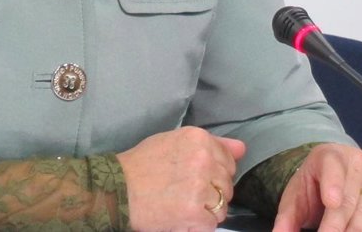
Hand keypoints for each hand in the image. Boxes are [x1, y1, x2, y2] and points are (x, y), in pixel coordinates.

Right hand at [118, 127, 246, 230]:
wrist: (118, 189)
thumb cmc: (143, 164)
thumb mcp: (174, 142)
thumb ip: (213, 145)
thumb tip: (242, 148)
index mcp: (199, 139)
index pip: (228, 160)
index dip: (216, 173)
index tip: (199, 178)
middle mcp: (203, 160)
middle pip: (227, 185)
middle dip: (212, 193)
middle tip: (188, 194)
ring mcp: (200, 187)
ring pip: (222, 206)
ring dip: (207, 211)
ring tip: (184, 206)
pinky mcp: (195, 212)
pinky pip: (211, 224)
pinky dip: (198, 225)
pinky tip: (181, 217)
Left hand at [271, 143, 361, 231]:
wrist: (335, 168)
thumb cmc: (314, 184)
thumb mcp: (296, 195)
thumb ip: (287, 217)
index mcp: (329, 156)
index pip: (332, 168)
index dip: (333, 185)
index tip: (331, 203)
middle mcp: (357, 164)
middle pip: (349, 200)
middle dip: (338, 226)